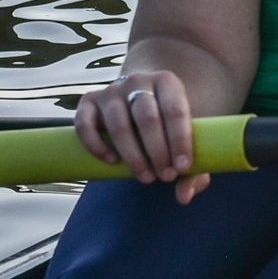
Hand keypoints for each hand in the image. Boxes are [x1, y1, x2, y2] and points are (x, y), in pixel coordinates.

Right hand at [76, 69, 207, 202]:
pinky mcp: (88, 102)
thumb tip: (184, 197)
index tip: (182, 167)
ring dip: (133, 156)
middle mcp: (137, 81)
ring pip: (118, 125)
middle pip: (147, 118)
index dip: (180, 140)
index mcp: (167, 81)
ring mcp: (111, 91)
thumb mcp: (184, 133)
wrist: (141, 95)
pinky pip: (85, 125)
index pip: (175, 110)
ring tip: (146, 176)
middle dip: (157, 152)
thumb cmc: (168, 120)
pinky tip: (113, 162)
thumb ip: (193, 166)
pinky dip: (96, 146)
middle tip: (165, 176)